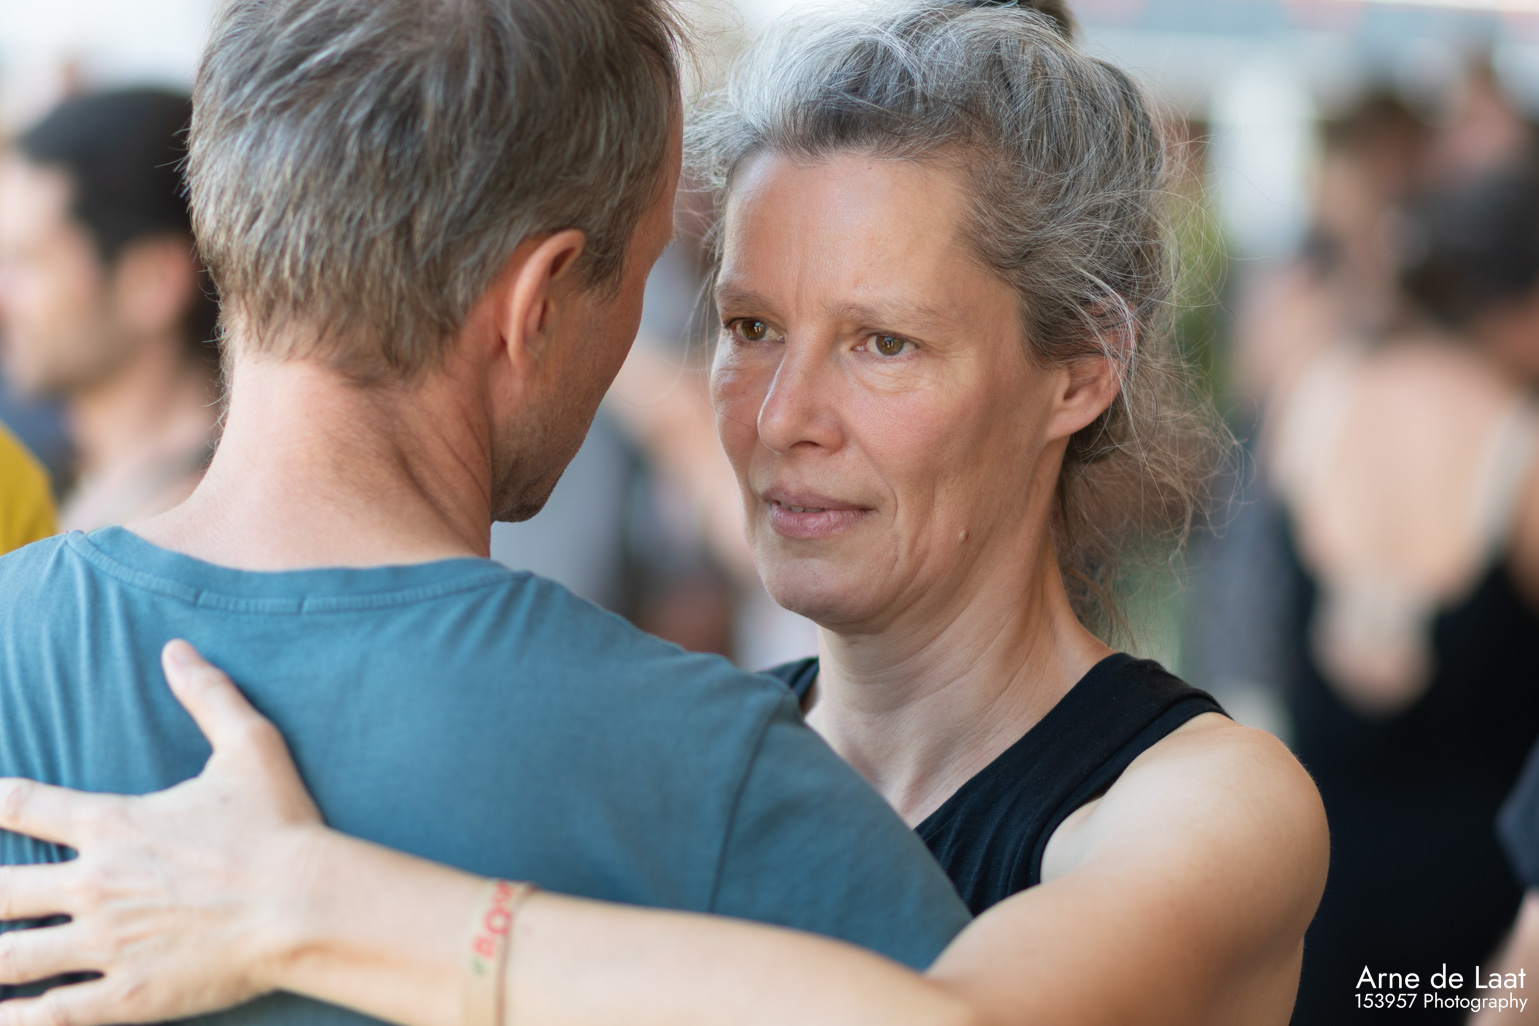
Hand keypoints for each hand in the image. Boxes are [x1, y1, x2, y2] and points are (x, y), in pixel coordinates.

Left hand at [0, 640, 325, 1024]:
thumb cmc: (281, 826)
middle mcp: (93, 884)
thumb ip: (209, 695)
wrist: (306, 903)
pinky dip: (18, 1018)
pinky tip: (6, 1016)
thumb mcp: (251, 746)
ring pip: (9, 957)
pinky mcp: (126, 995)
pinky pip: (50, 1016)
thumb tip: (178, 649)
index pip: (20, 804)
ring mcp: (104, 945)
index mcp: (113, 823)